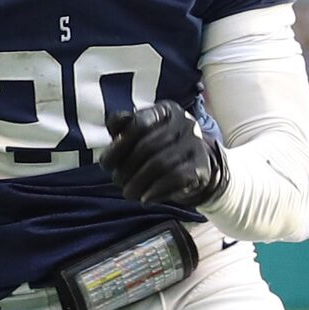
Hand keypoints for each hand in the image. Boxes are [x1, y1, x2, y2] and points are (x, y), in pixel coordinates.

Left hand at [102, 102, 224, 207]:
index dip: (118, 146)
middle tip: (117, 182)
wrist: (194, 168)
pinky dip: (157, 190)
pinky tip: (145, 199)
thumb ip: (123, 126)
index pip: (138, 124)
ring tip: (129, 193)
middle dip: (127, 168)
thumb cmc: (158, 149)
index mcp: (165, 111)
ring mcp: (195, 144)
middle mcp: (183, 123)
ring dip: (139, 182)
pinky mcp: (202, 166)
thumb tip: (114, 123)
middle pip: (148, 146)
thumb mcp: (139, 134)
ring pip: (161, 164)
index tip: (106, 164)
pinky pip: (176, 178)